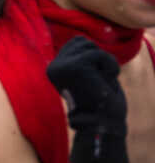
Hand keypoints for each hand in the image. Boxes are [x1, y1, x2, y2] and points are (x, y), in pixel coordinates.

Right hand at [47, 36, 128, 162]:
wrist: (101, 123)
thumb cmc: (99, 102)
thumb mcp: (84, 77)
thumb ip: (78, 59)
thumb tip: (80, 39)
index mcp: (53, 69)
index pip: (74, 43)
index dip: (92, 56)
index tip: (93, 78)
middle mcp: (53, 66)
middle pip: (82, 42)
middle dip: (97, 58)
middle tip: (97, 81)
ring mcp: (62, 65)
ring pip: (90, 46)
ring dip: (104, 62)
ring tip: (100, 81)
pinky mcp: (75, 66)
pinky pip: (100, 54)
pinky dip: (110, 66)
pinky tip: (106, 80)